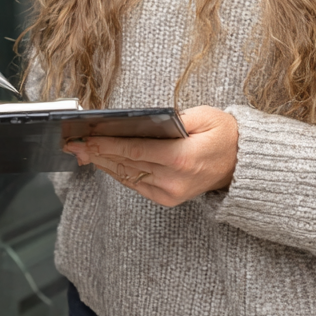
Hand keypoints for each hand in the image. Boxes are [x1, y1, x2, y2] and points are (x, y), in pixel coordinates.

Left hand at [63, 106, 238, 207]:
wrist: (242, 164)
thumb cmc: (225, 135)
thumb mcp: (204, 116)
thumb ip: (173, 118)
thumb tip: (141, 119)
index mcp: (182, 158)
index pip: (135, 150)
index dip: (108, 145)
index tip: (88, 138)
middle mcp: (174, 180)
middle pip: (126, 164)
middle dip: (98, 153)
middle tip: (74, 144)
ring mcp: (170, 192)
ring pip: (127, 176)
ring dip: (103, 163)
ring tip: (82, 152)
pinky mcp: (168, 199)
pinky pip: (136, 184)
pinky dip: (118, 172)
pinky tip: (104, 161)